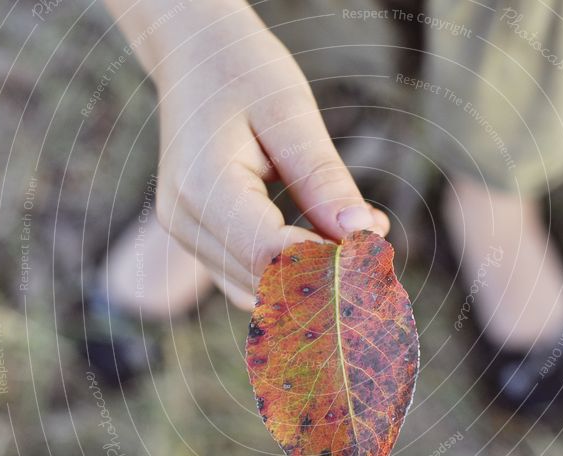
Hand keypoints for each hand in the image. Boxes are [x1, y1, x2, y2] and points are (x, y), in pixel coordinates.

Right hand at [104, 0, 388, 309]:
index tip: (377, 249)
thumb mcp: (291, 113)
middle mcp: (185, 221)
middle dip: (327, 275)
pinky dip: (289, 273)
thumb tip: (363, 235)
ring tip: (355, 241)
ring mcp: (186, 234)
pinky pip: (247, 278)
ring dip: (310, 279)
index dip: (329, 265)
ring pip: (257, 291)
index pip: (272, 254)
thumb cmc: (243, 72)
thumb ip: (324, 179)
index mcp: (203, 187)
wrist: (193, 57)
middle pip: (265, 280)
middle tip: (377, 244)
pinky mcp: (198, 237)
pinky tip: (325, 245)